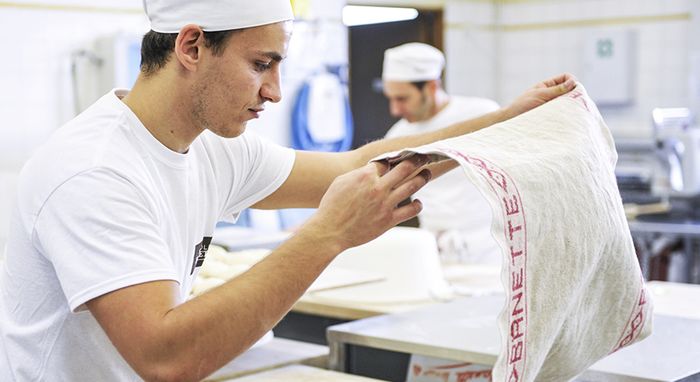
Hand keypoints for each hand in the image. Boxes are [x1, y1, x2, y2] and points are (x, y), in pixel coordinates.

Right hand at [306, 155, 431, 251]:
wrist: (331, 231)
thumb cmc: (332, 207)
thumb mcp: (341, 182)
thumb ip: (358, 173)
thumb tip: (372, 169)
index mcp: (365, 176)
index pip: (386, 162)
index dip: (393, 159)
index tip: (398, 159)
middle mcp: (377, 188)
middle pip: (405, 168)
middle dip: (417, 160)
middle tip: (423, 157)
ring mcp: (385, 204)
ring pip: (412, 186)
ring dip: (423, 177)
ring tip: (427, 173)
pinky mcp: (389, 220)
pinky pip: (411, 210)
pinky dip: (418, 205)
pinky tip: (418, 202)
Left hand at [502, 73, 576, 119]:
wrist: (512, 119)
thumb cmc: (523, 104)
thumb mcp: (541, 94)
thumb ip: (557, 89)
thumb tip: (573, 82)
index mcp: (548, 85)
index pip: (565, 77)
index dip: (572, 81)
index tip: (574, 88)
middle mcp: (552, 94)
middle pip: (570, 90)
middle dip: (574, 94)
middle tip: (574, 101)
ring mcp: (553, 104)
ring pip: (568, 102)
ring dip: (571, 105)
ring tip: (570, 110)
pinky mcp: (552, 115)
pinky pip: (564, 113)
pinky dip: (567, 113)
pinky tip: (567, 117)